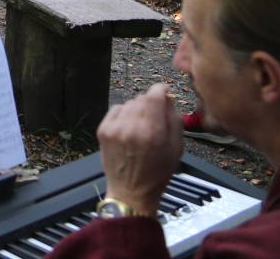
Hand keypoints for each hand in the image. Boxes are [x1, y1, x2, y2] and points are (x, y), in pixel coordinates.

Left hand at [96, 83, 180, 216]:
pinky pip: (116, 110)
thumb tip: (168, 97)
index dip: (160, 89)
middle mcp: (131, 127)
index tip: (164, 91)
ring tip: (142, 127)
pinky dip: (124, 114)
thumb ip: (174, 119)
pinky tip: (129, 128)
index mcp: (152, 132)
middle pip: (142, 98)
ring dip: (137, 109)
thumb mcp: (176, 148)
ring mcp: (114, 128)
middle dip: (151, 103)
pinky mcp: (102, 130)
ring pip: (129, 103)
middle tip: (155, 117)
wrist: (131, 191)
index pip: (154, 95)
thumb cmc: (158, 172)